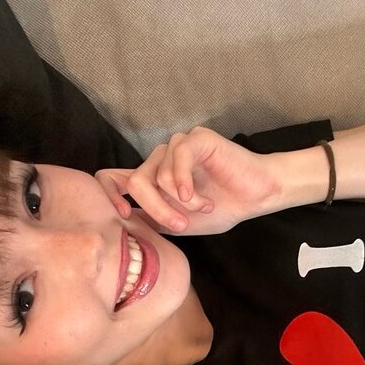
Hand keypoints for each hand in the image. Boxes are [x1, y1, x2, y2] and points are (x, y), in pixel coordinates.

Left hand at [94, 126, 281, 234]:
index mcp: (151, 178)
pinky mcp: (195, 139)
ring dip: (181, 202)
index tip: (123, 214)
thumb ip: (150, 220)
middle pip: (135, 182)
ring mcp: (176, 147)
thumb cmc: (222, 208)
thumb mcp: (178, 222)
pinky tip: (197, 197)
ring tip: (205, 207)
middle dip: (157, 210)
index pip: (110, 178)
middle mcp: (159, 160)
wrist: (256, 197)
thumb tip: (121, 225)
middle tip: (181, 225)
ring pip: (156, 176)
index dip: (108, 195)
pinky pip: (176, 159)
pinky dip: (184, 183)